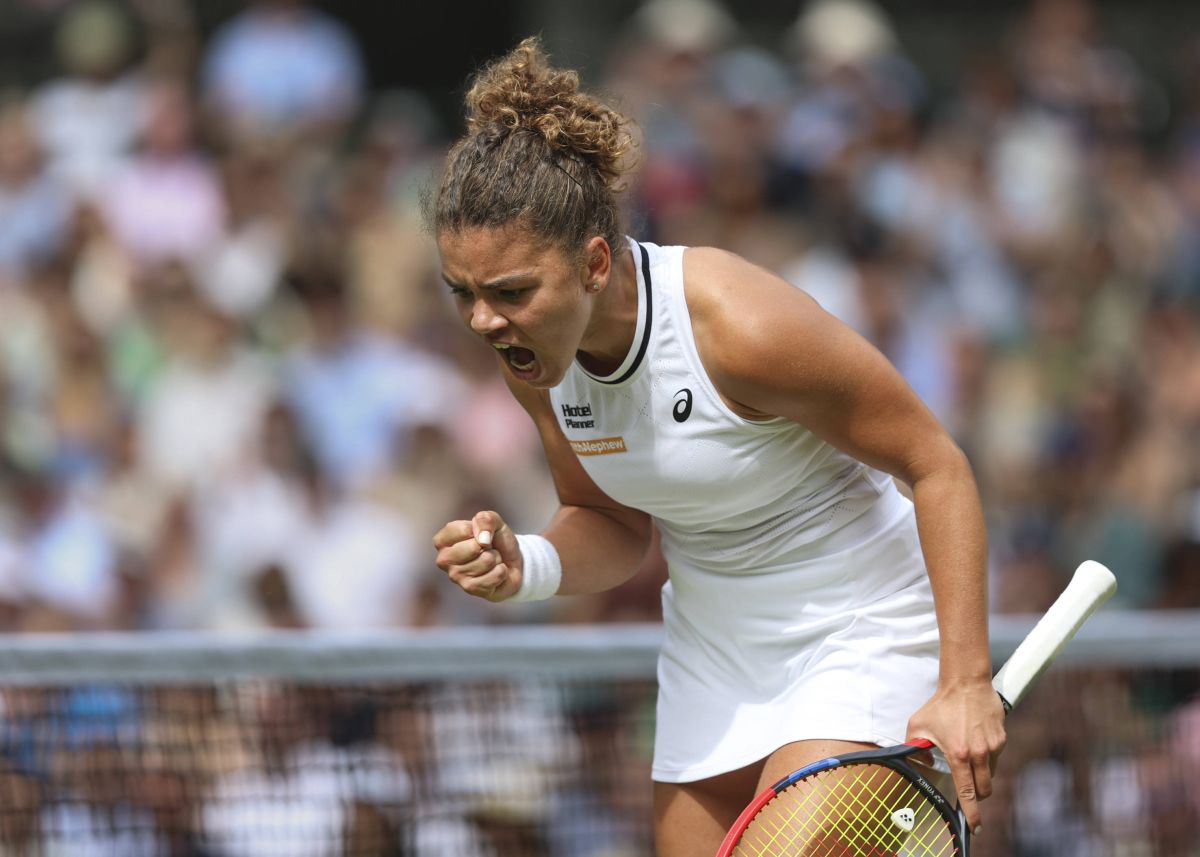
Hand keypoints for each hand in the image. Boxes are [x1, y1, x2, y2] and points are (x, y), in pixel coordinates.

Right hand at [432, 511, 523, 601]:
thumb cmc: (497, 542)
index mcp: (443, 540)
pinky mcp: (470, 589)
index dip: (478, 530)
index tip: (481, 534)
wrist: (512, 563)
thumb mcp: (494, 522)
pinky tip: (496, 572)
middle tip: (487, 549)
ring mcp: (455, 576)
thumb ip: (486, 519)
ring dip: (496, 559)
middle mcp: (444, 559)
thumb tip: (482, 539)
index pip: (461, 530)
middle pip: (473, 547)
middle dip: (488, 546)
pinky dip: (502, 571)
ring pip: (486, 561)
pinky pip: (495, 575)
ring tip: (492, 560)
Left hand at [906, 678, 1006, 834]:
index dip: (971, 813)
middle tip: (968, 793)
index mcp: (958, 755)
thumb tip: (919, 762)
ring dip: (981, 776)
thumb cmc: (940, 705)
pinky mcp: (1001, 740)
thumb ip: (914, 748)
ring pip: (990, 775)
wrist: (966, 684)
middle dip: (976, 796)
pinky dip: (986, 758)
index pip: (967, 792)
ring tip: (967, 759)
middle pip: (983, 790)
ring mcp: (993, 747)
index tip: (975, 826)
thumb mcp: (918, 726)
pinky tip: (975, 743)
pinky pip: (995, 759)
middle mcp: (978, 754)